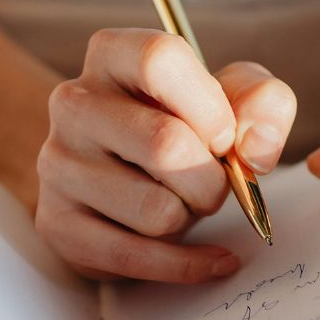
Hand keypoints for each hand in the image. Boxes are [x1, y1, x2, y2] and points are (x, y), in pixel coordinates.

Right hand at [36, 28, 296, 282]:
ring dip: (191, 217)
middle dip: (212, 179)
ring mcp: (57, 164)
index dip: (209, 106)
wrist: (126, 179)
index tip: (225, 137)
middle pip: (164, 144)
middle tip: (212, 182)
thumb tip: (254, 147)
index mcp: (112, 55)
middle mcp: (73, 103)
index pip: (159, 59)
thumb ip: (262, 102)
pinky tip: (210, 258)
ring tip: (182, 204)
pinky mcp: (58, 224)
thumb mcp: (232, 100)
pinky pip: (137, 257)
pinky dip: (189, 265)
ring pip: (155, 210)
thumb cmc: (184, 128)